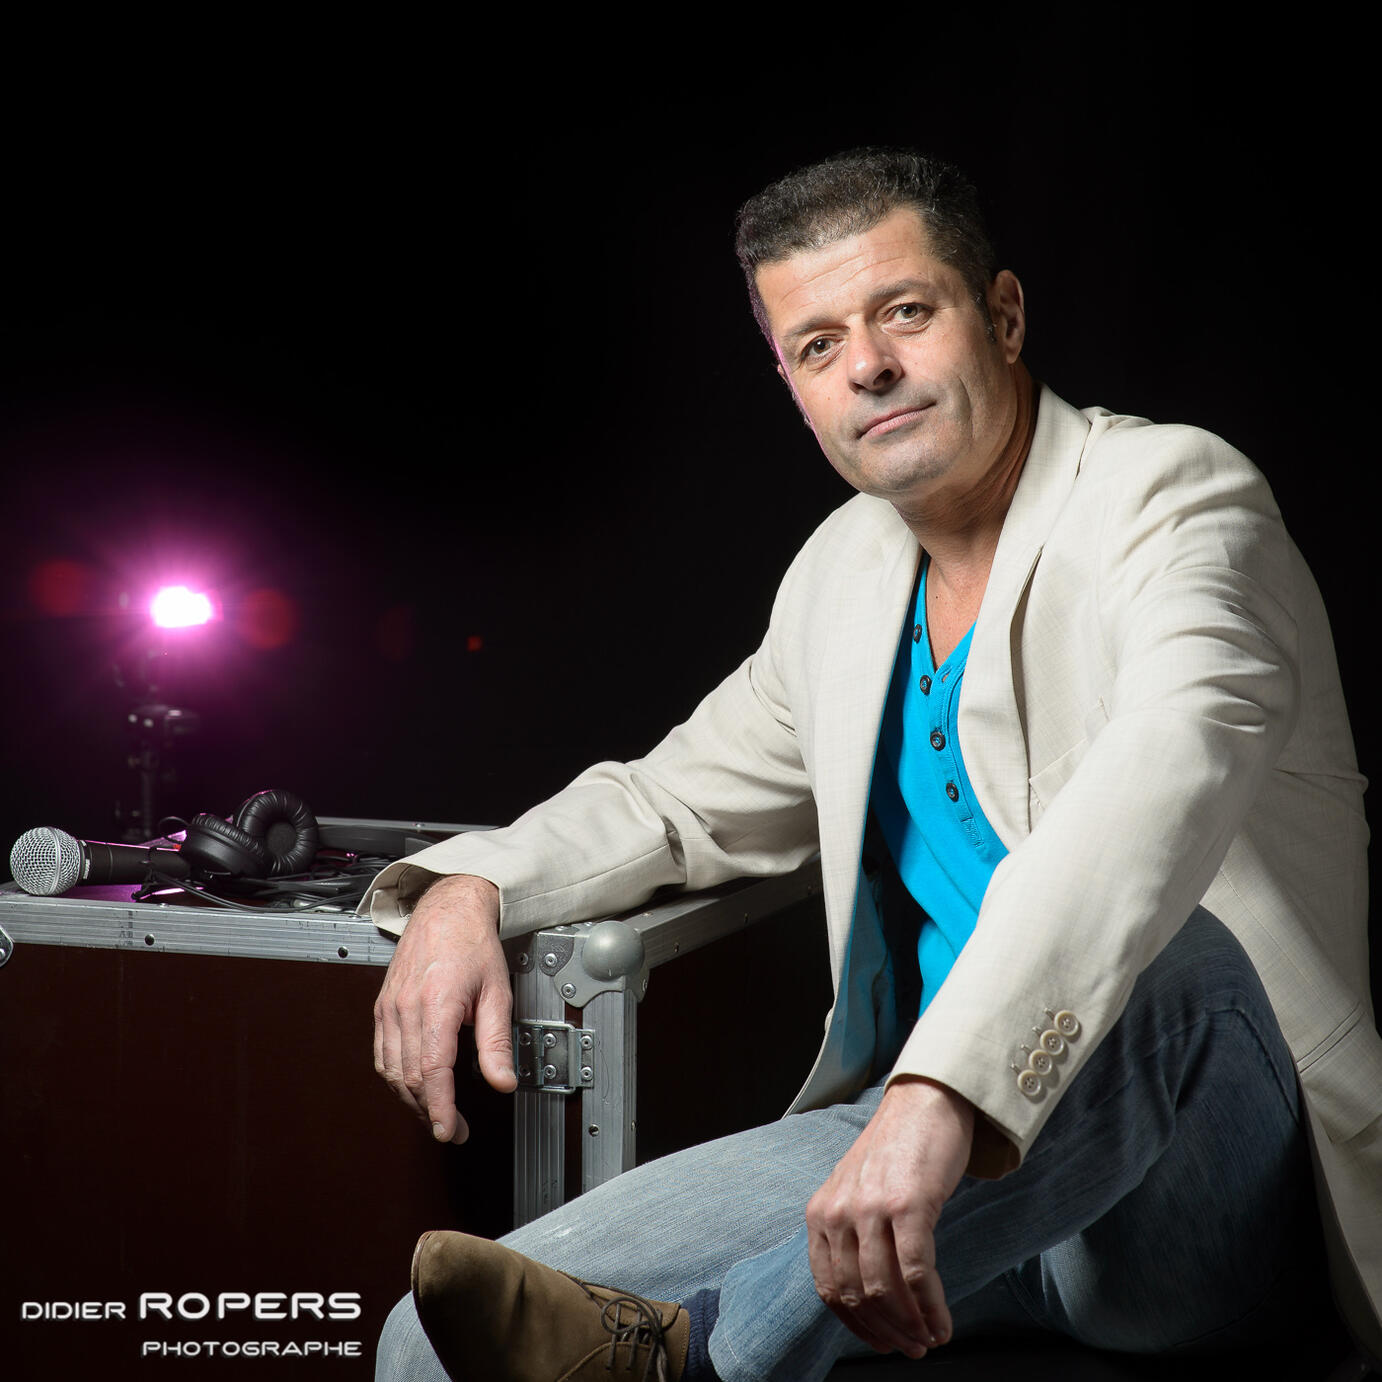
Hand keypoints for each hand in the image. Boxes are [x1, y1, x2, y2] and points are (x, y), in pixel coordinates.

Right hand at [373, 874, 516, 1143]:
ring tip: (437, 1113)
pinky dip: (396, 1078)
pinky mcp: (382, 1007)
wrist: (447, 910)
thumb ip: (497, 1042)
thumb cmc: (472, 944)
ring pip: (391, 1070)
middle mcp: (405, 1007)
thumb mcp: (497, 992)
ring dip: (412, 1099)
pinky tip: (414, 1087)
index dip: (440, 1108)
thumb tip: (503, 1082)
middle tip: (454, 1129)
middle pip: (410, 1077)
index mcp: (436, 1003)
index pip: (432, 1071)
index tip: (449, 1132)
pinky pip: (382, 1054)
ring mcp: (389, 1007)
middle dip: (430, 1111)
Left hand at [806, 1076, 973, 1357]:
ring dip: (910, 1325)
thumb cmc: (896, 1150)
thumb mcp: (855, 1190)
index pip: (828, 1288)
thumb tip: (866, 1297)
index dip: (856, 1325)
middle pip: (857, 1294)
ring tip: (931, 1337)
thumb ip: (850, 1233)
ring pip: (885, 1289)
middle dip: (887, 1331)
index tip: (882, 1342)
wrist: (924, 1101)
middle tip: (913, 1347)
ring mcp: (871, 1207)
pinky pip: (916, 1273)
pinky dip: (931, 1307)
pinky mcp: (908, 1204)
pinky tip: (944, 1322)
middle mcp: (838, 1211)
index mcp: (820, 1211)